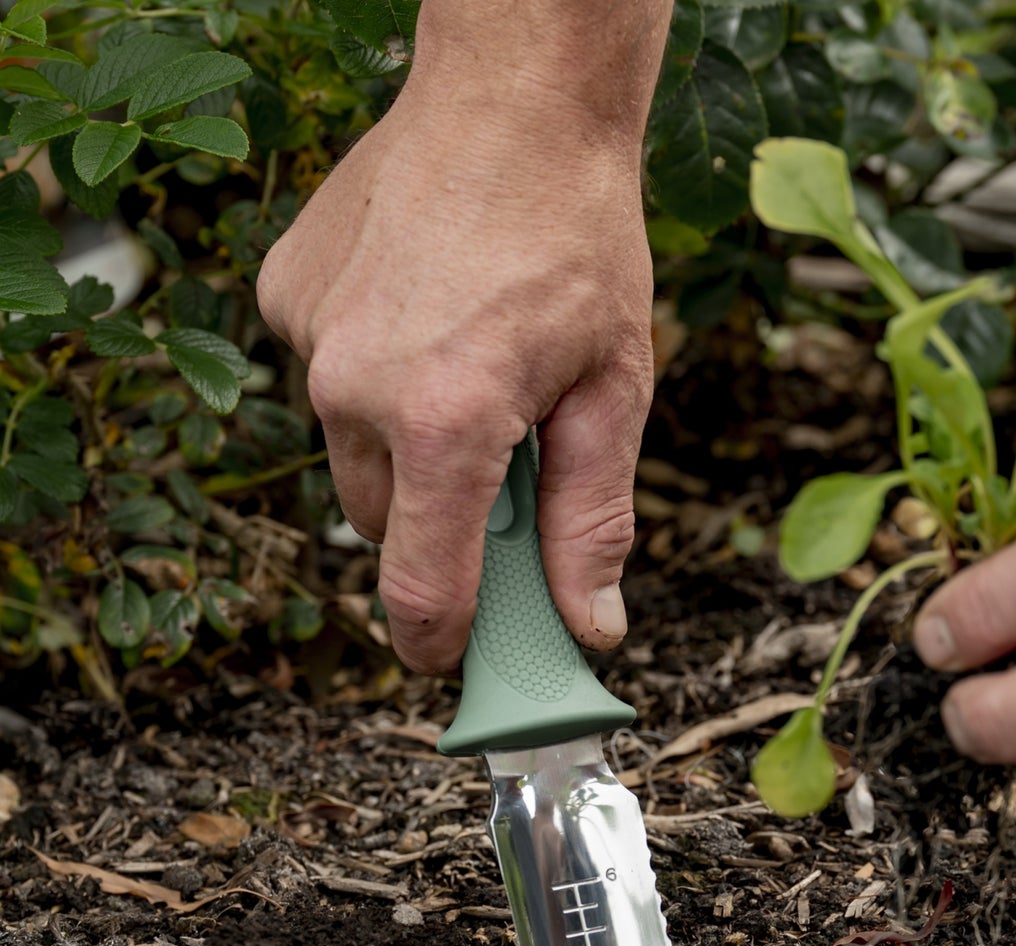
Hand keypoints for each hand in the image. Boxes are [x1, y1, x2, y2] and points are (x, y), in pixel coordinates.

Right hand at [256, 4, 666, 672]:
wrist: (516, 97)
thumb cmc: (579, 237)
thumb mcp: (614, 390)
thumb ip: (592, 520)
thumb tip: (590, 627)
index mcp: (445, 421)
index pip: (420, 590)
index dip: (440, 646)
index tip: (457, 664)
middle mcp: (356, 387)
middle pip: (388, 526)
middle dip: (443, 527)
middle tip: (502, 481)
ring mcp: (309, 338)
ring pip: (353, 457)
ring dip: (408, 452)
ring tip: (472, 378)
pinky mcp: (285, 296)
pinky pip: (329, 381)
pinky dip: (375, 381)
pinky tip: (426, 322)